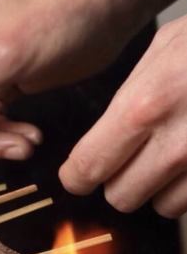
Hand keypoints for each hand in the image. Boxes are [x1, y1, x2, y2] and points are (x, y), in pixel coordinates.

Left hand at [60, 14, 186, 217]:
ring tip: (175, 154)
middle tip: (133, 161)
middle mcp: (177, 145)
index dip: (76, 177)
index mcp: (145, 107)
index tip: (77, 176)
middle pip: (121, 197)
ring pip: (163, 207)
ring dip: (161, 188)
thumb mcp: (168, 47)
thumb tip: (107, 130)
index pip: (88, 167)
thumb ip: (131, 93)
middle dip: (120, 182)